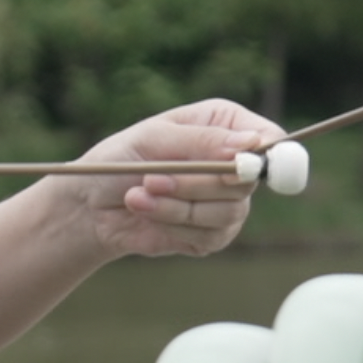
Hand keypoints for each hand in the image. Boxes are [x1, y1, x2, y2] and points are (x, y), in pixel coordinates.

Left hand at [67, 99, 284, 257]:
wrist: (91, 205)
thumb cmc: (119, 160)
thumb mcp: (153, 138)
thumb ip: (201, 141)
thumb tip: (250, 145)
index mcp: (226, 125)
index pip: (270, 138)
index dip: (264, 154)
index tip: (238, 165)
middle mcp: (234, 163)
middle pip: (247, 180)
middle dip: (196, 183)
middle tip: (151, 180)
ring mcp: (227, 202)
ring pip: (227, 212)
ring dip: (177, 207)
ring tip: (138, 196)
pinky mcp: (214, 234)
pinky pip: (210, 236)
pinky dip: (173, 227)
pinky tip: (145, 214)